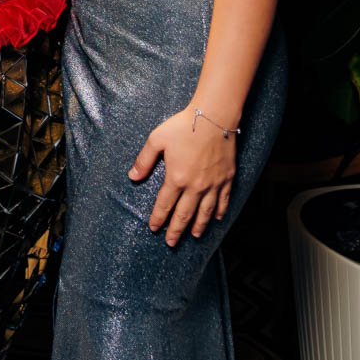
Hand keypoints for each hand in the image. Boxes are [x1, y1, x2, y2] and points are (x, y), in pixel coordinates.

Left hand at [130, 106, 238, 247]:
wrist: (213, 117)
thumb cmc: (183, 126)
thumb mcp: (156, 139)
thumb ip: (144, 160)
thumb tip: (132, 177)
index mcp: (176, 178)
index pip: (165, 204)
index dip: (158, 218)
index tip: (154, 228)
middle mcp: (195, 186)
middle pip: (184, 214)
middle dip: (176, 230)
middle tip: (171, 243)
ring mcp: (213, 184)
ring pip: (205, 212)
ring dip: (198, 226)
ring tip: (193, 236)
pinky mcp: (227, 178)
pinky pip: (223, 200)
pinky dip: (219, 211)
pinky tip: (216, 218)